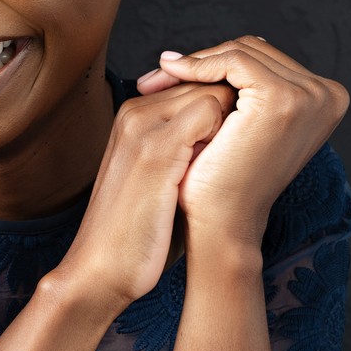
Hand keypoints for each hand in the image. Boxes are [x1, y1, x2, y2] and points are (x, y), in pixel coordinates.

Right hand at [53, 78, 237, 310]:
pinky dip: (230, 132)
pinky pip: (210, 112)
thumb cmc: (139, 233)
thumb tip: (234, 141)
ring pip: (211, 92)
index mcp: (135, 117)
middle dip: (236, 110)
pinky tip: (232, 164)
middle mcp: (136, 112)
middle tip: (250, 148)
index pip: (196, 85)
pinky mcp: (156, 148)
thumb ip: (190, 152)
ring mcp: (144, 126)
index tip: (243, 142)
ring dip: (235, 120)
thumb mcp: (164, 181)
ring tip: (241, 158)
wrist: (100, 267)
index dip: (229, 109)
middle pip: (206, 83)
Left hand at [136, 36, 349, 246]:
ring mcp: (309, 95)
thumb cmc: (224, 180)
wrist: (222, 223)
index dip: (217, 61)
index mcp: (327, 98)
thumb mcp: (242, 125)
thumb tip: (208, 49)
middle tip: (160, 72)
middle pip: (256, 51)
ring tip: (160, 77)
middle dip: (205, 59)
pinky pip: (235, 60)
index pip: (265, 58)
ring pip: (243, 52)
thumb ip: (242, 87)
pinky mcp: (282, 98)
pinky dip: (200, 65)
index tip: (173, 71)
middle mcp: (328, 94)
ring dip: (198, 63)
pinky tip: (172, 76)